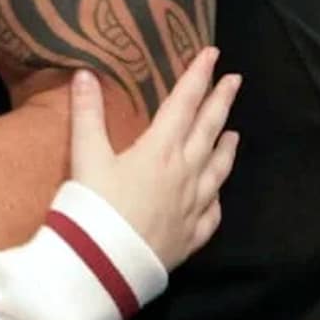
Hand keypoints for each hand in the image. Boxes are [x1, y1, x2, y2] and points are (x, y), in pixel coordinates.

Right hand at [67, 46, 239, 269]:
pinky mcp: (191, 235)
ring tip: (234, 133)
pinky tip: (216, 194)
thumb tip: (85, 73)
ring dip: (226, 148)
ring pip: (218, 170)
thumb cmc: (93, 206)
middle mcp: (185, 173)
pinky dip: (216, 197)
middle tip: (235, 80)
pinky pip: (212, 212)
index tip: (213, 54)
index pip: (185, 103)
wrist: (105, 265)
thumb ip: (87, 114)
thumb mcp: (85, 156)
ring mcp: (193, 206)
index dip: (199, 76)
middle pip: (209, 130)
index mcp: (160, 149)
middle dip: (221, 102)